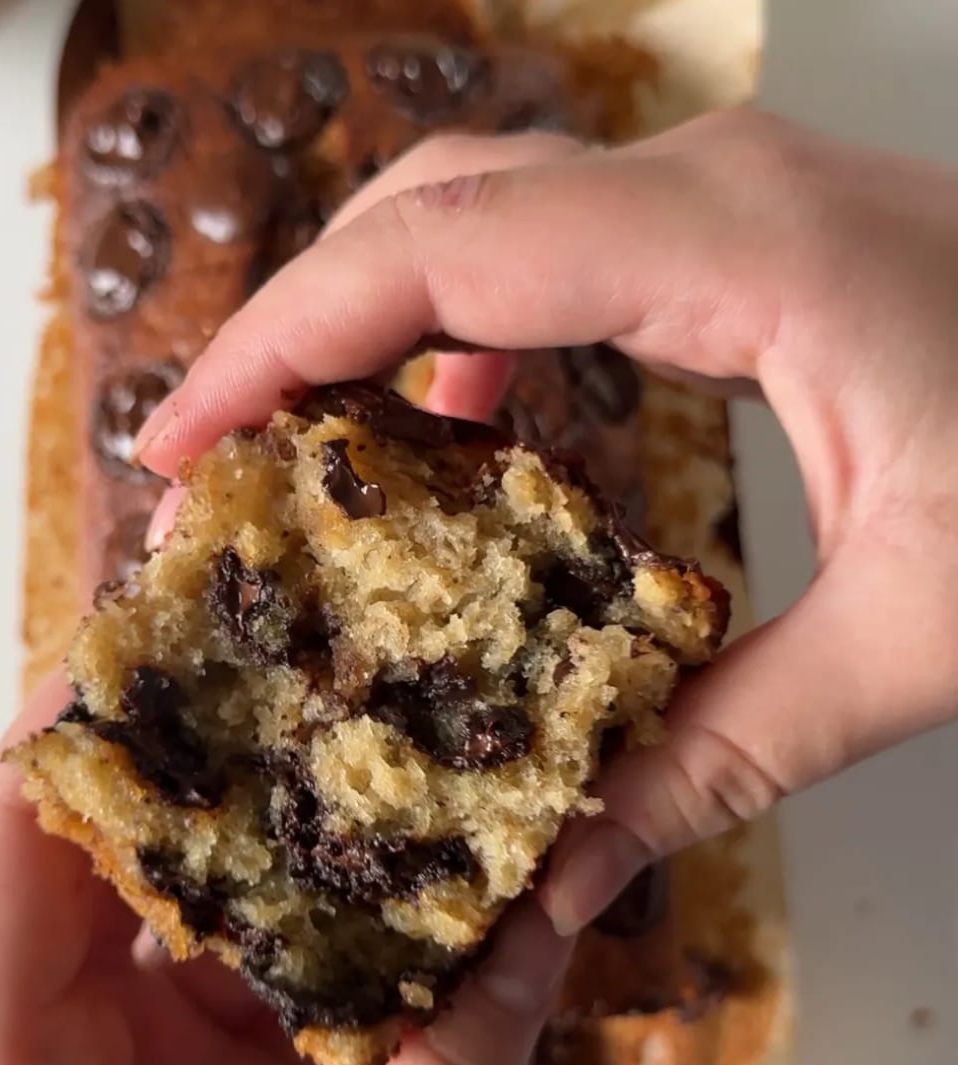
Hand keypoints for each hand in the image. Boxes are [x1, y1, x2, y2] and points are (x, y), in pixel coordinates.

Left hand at [0, 680, 569, 1064]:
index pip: (9, 834)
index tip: (198, 617)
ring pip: (175, 914)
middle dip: (208, 757)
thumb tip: (547, 916)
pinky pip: (231, 987)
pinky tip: (398, 894)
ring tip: (377, 749)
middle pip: (97, 852)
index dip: (92, 714)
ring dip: (271, 846)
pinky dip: (306, 941)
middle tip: (321, 655)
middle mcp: (33, 1058)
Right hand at [136, 111, 957, 928]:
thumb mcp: (922, 641)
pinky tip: (465, 426)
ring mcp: (746, 189)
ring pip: (493, 205)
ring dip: (377, 314)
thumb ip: (722, 756)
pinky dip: (477, 318)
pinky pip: (569, 238)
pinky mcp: (764, 229)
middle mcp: (724, 182)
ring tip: (302, 453)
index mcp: (742, 248)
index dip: (284, 343)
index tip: (180, 443)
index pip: (441, 257)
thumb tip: (562, 883)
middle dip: (300, 323)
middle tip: (213, 464)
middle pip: (435, 202)